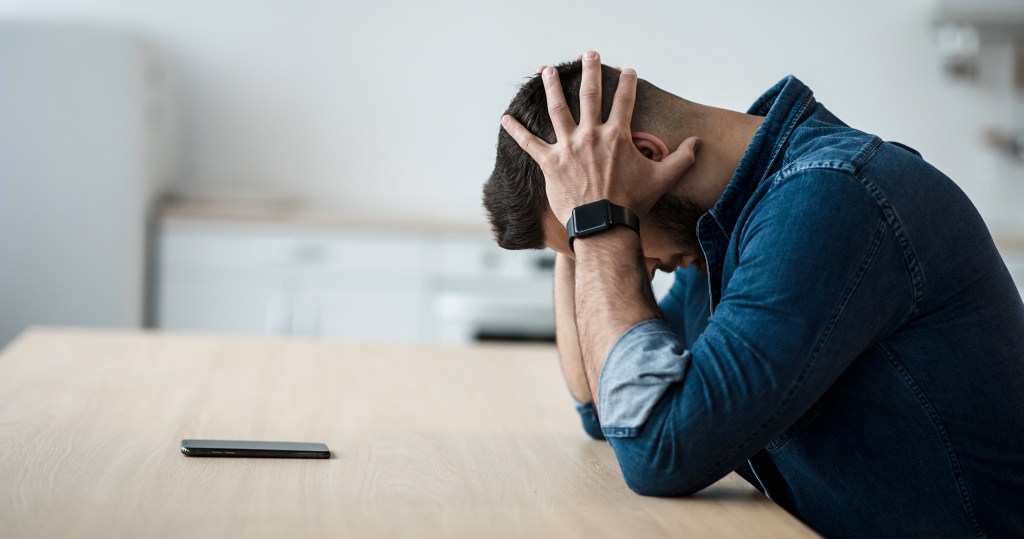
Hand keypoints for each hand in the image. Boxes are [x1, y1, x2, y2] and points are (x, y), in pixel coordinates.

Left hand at [502, 51, 700, 226]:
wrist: (603, 224)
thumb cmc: (632, 203)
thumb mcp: (662, 178)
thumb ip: (681, 158)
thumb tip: (697, 143)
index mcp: (617, 135)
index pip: (625, 100)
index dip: (629, 83)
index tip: (629, 71)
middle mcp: (591, 135)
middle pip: (590, 95)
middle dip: (590, 72)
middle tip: (588, 55)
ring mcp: (568, 147)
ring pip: (557, 109)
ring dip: (552, 87)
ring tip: (547, 71)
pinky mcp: (549, 163)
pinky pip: (529, 143)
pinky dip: (516, 130)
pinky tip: (505, 118)